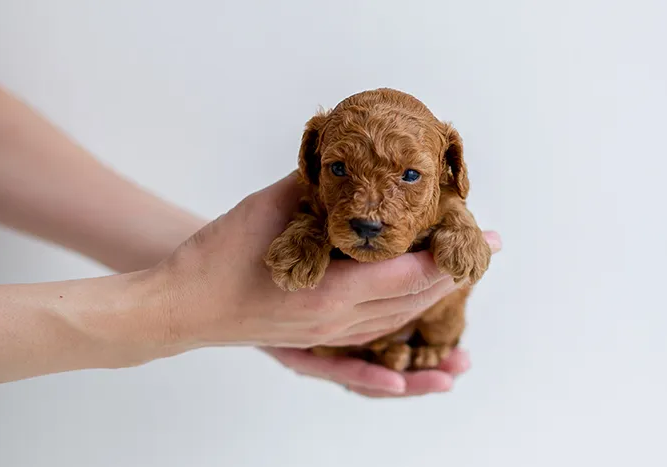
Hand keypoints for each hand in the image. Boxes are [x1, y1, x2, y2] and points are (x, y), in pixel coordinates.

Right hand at [150, 172, 500, 394]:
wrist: (180, 307)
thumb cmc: (217, 258)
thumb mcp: (266, 211)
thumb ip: (311, 189)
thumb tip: (343, 161)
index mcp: (331, 291)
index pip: (408, 275)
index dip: (450, 257)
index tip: (485, 241)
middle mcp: (337, 320)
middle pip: (412, 300)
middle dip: (452, 274)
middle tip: (484, 251)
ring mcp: (327, 334)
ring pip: (396, 319)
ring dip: (431, 296)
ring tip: (458, 273)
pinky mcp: (316, 338)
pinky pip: (373, 332)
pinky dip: (401, 314)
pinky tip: (414, 307)